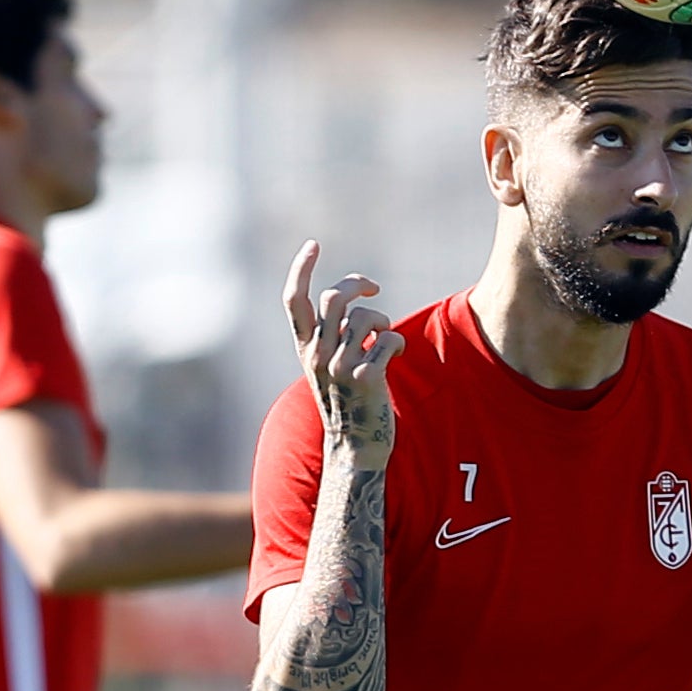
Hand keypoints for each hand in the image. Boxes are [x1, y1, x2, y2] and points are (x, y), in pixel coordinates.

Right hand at [285, 241, 403, 462]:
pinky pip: (389, 338)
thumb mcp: (326, 365)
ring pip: (367, 318)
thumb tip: (354, 296)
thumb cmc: (346, 399)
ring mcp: (340, 368)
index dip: (301, 268)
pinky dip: (397, 343)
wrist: (354, 445)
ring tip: (384, 339)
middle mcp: (317, 356)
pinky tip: (396, 356)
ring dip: (382, 322)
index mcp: (305, 348)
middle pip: (335, 298)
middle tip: (373, 290)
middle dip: (358, 284)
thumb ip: (331, 332)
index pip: (294, 301)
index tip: (313, 245)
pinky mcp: (367, 378)